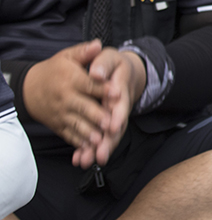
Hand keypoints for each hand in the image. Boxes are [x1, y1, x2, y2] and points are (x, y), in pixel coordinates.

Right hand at [22, 40, 108, 152]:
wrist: (31, 88)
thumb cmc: (55, 69)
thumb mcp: (67, 56)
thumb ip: (84, 52)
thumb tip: (97, 44)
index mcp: (71, 79)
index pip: (90, 84)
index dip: (104, 88)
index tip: (117, 92)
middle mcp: (66, 98)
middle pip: (84, 107)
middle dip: (97, 116)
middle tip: (111, 124)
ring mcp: (61, 113)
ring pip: (77, 125)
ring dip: (88, 133)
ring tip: (100, 140)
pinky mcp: (59, 125)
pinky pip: (69, 135)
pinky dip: (79, 142)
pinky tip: (89, 148)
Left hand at [73, 48, 145, 167]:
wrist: (123, 71)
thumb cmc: (113, 64)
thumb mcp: (109, 57)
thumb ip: (103, 63)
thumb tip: (96, 73)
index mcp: (120, 89)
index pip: (121, 105)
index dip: (118, 116)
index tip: (112, 127)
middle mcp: (118, 106)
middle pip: (116, 126)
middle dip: (109, 141)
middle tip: (100, 155)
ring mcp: (113, 115)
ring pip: (108, 135)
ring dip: (98, 150)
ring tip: (86, 161)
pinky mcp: (105, 122)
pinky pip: (99, 137)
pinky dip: (90, 148)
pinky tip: (79, 159)